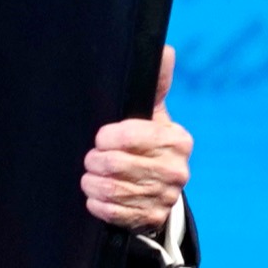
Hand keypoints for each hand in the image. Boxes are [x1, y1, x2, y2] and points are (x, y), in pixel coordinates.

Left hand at [81, 44, 189, 233]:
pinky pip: (112, 212)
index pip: (132, 136)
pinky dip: (97, 203)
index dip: (108, 136)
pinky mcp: (151, 219)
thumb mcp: (151, 111)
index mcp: (178, 139)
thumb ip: (156, 83)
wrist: (156, 187)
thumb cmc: (147, 142)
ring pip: (111, 189)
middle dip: (95, 160)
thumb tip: (165, 49)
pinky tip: (96, 196)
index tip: (101, 136)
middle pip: (116, 165)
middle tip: (91, 158)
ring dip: (91, 182)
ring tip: (89, 176)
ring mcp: (165, 197)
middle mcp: (177, 170)